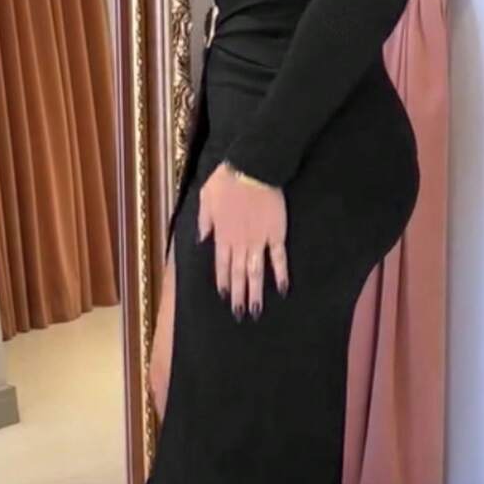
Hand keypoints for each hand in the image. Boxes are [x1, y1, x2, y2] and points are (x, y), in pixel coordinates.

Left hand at [197, 161, 288, 319]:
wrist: (252, 169)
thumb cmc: (226, 180)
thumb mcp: (206, 198)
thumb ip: (204, 221)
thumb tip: (201, 240)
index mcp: (221, 235)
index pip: (220, 264)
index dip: (222, 281)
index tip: (224, 296)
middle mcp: (239, 243)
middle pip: (237, 274)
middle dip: (238, 295)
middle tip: (239, 313)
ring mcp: (258, 241)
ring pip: (255, 271)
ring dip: (256, 292)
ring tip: (256, 310)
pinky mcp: (276, 235)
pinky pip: (279, 258)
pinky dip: (281, 274)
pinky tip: (282, 289)